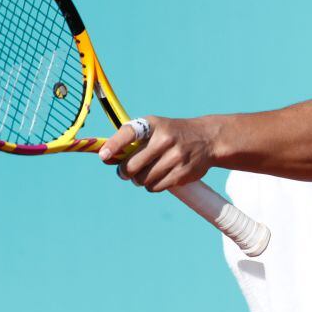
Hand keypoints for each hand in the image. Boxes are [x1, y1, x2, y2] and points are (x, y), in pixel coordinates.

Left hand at [99, 116, 213, 192]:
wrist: (207, 139)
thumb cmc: (172, 134)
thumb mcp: (156, 127)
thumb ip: (132, 139)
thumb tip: (106, 157)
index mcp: (154, 124)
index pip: (130, 133)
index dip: (114, 144)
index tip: (104, 155)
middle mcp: (165, 139)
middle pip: (132, 165)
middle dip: (124, 172)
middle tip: (125, 172)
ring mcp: (175, 157)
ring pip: (143, 179)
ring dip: (139, 180)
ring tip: (145, 173)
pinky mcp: (182, 173)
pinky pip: (156, 187)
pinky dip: (152, 185)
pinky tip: (158, 177)